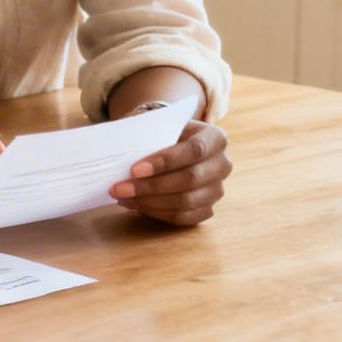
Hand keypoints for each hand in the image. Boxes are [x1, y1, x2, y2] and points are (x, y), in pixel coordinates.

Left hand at [111, 118, 230, 225]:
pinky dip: (157, 213)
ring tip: (122, 197)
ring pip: (186, 202)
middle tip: (119, 188)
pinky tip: (135, 205)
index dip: (165, 161)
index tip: (134, 169)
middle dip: (151, 186)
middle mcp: (222, 164)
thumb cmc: (162, 133)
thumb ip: (146, 134)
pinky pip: (183, 217)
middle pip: (190, 179)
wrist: (173, 144)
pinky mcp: (207, 209)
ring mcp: (217, 189)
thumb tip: (118, 149)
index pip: (194, 150)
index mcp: (215, 137)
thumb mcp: (158, 124)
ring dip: (150, 202)